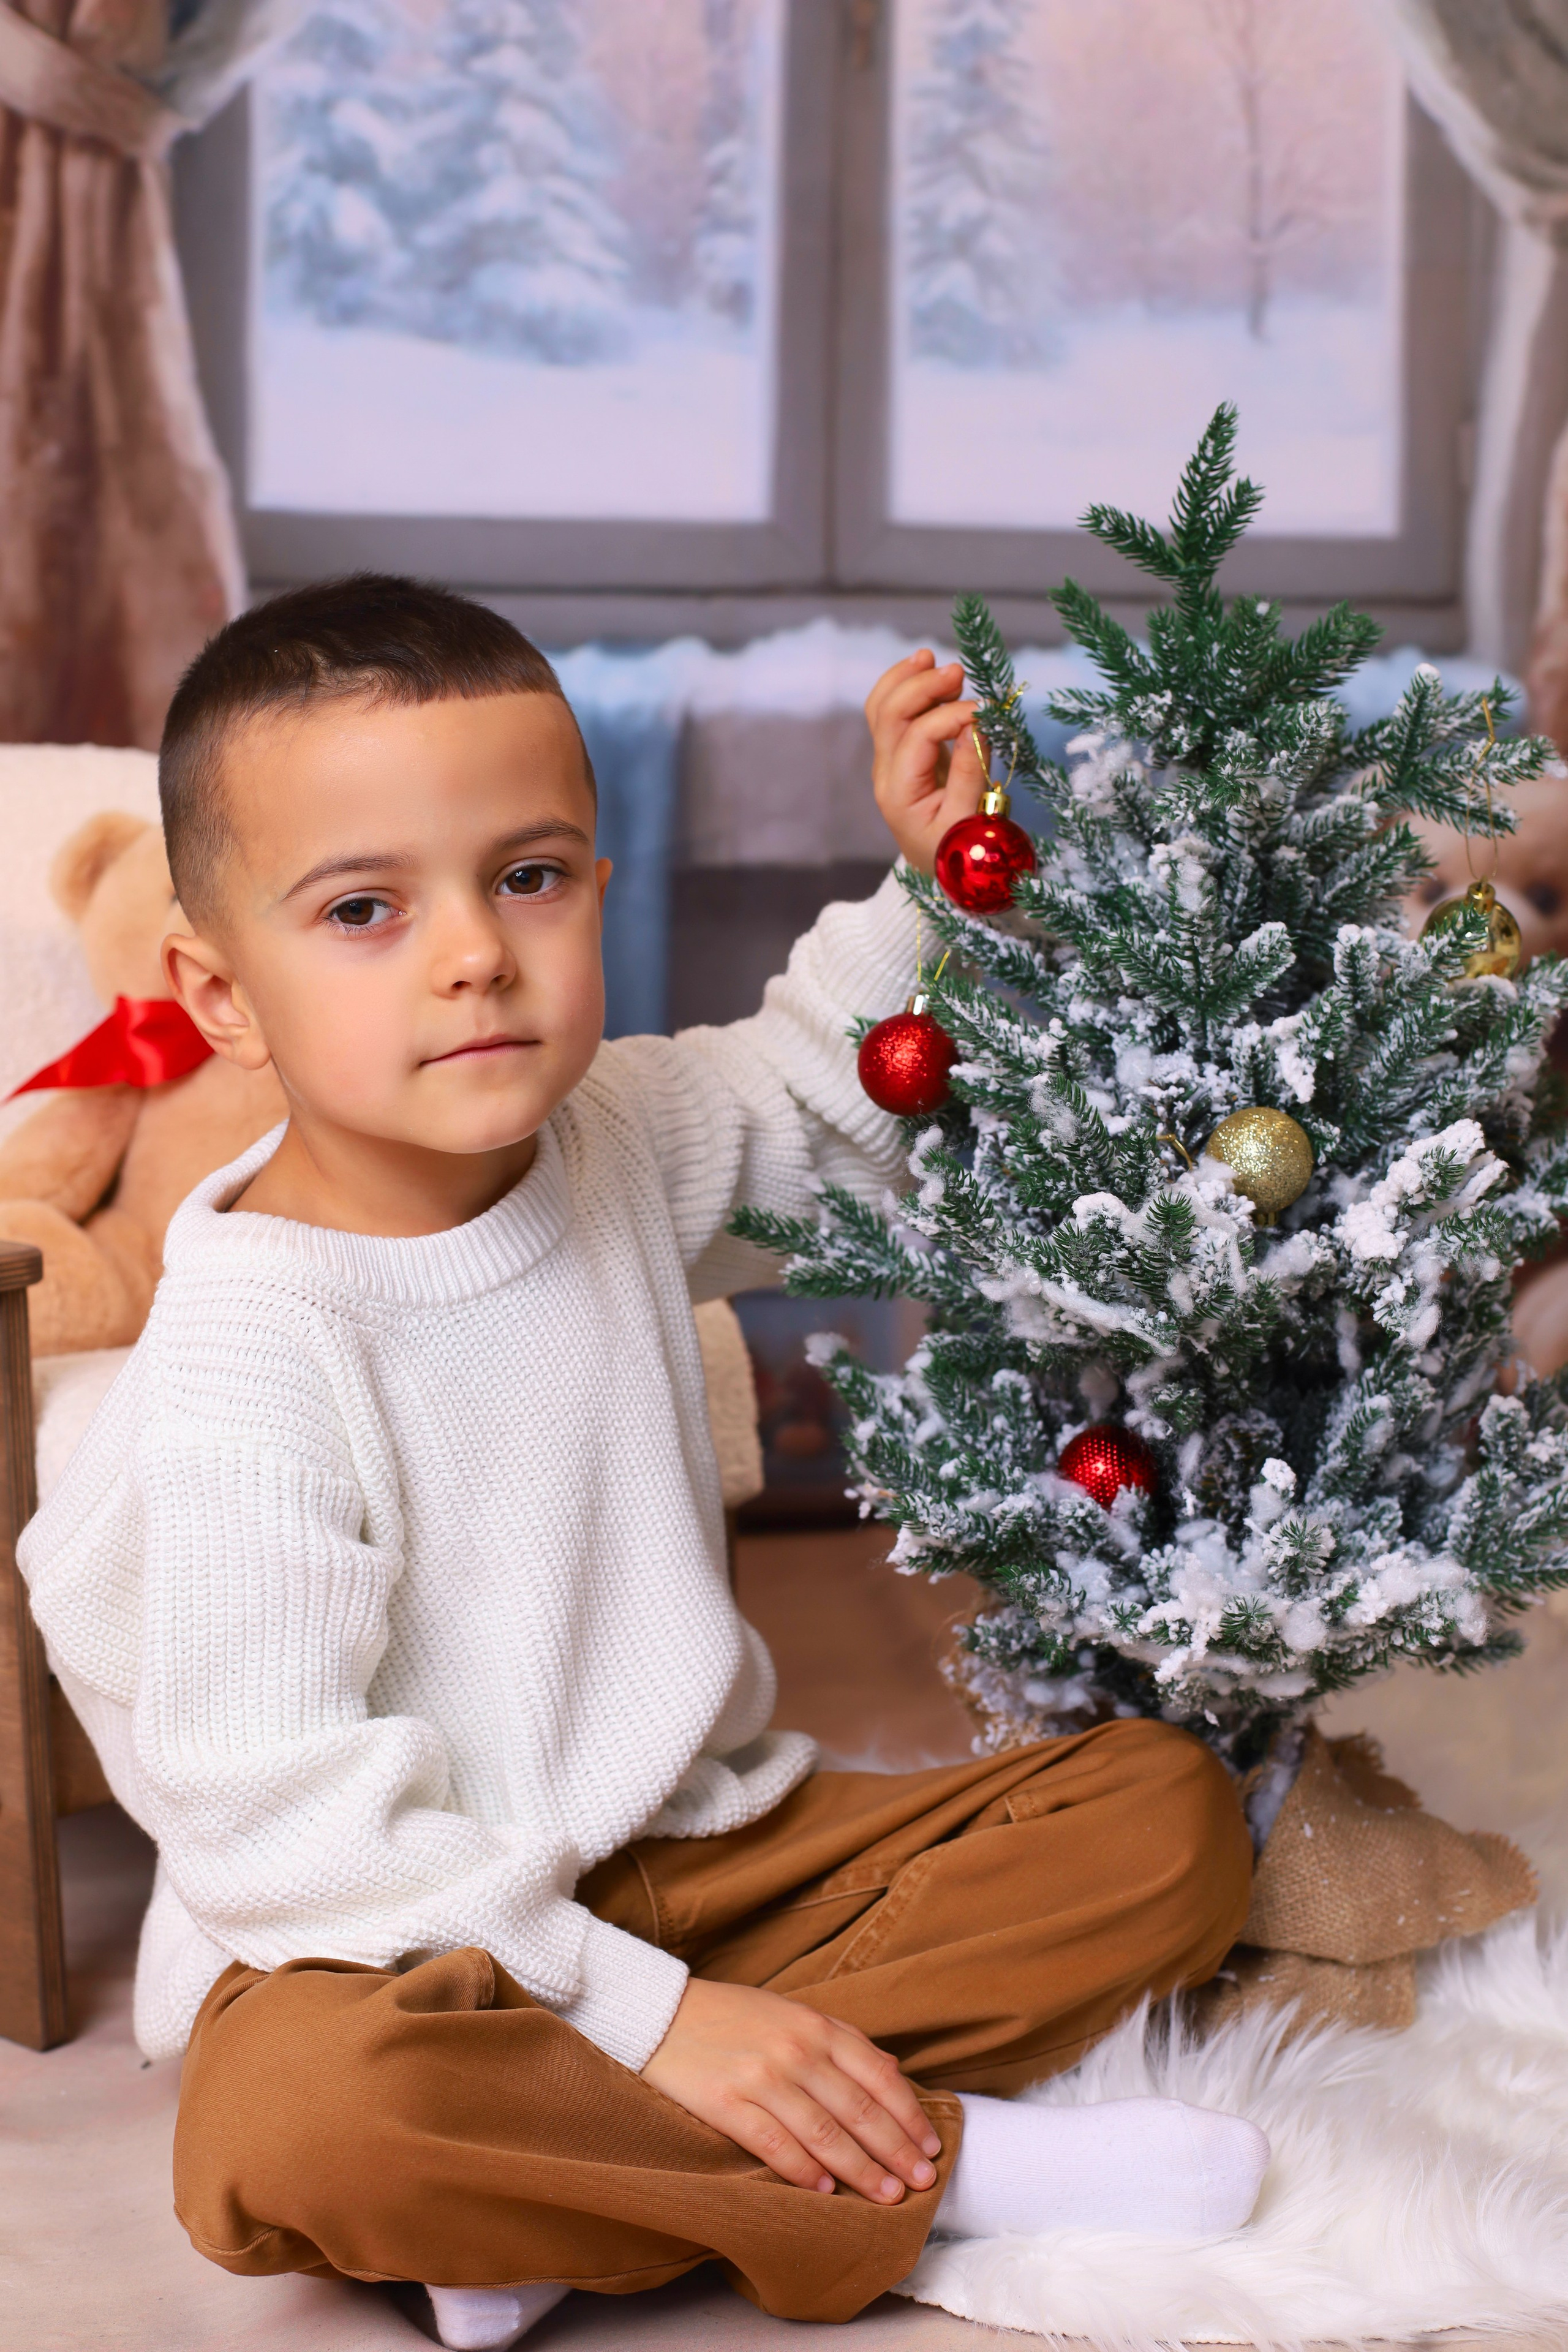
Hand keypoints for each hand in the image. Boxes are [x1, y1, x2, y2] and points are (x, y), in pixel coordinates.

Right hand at [641, 1975, 941, 2201]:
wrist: (659, 2013)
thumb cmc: (732, 2018)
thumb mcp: (792, 2013)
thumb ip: (841, 2041)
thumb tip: (895, 2073)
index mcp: (815, 2026)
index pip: (879, 2076)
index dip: (909, 2116)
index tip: (931, 2148)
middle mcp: (795, 2049)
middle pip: (859, 2110)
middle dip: (896, 2151)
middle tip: (922, 2183)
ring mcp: (761, 2076)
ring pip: (825, 2133)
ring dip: (861, 2170)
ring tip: (886, 2197)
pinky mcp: (726, 2102)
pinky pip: (774, 2143)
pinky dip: (803, 2170)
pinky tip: (825, 2190)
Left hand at [867, 650, 990, 873]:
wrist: (945, 876)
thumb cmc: (961, 854)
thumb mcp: (969, 821)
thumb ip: (970, 772)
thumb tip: (976, 722)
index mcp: (899, 792)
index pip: (919, 736)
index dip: (951, 716)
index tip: (985, 712)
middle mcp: (887, 774)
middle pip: (888, 714)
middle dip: (920, 685)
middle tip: (957, 671)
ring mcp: (892, 763)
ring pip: (883, 709)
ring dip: (906, 679)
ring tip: (931, 658)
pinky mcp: (905, 757)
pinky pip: (896, 715)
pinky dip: (910, 690)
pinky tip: (928, 672)